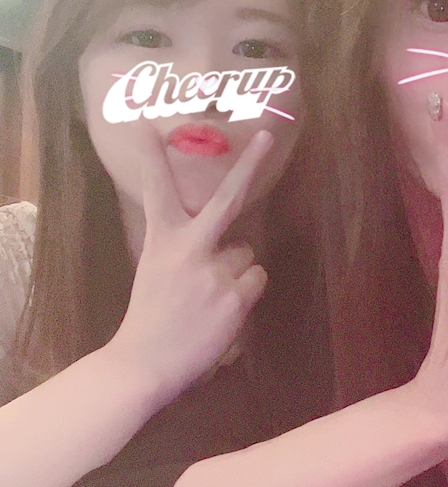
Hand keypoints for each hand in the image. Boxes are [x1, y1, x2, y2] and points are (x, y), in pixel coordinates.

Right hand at [110, 124, 272, 403]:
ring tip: (211, 298)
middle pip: (227, 199)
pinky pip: (256, 280)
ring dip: (237, 272)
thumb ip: (185, 250)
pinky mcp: (234, 296)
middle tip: (264, 135)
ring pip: (247, 254)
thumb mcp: (156, 271)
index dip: (151, 157)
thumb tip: (228, 243)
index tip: (143, 123)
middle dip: (248, 165)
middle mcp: (188, 248)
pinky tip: (222, 312)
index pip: (157, 190)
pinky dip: (245, 295)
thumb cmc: (151, 318)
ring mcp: (214, 271)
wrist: (145, 362)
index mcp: (162, 240)